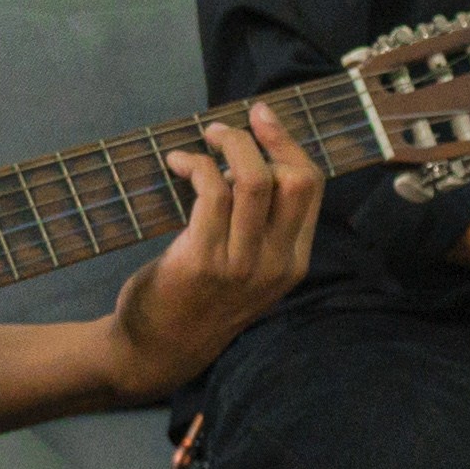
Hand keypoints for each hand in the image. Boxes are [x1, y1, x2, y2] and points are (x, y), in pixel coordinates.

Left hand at [97, 102, 324, 399]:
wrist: (158, 351)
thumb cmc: (200, 302)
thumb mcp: (250, 273)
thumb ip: (261, 228)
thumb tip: (249, 160)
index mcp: (294, 262)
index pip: (311, 188)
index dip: (288, 144)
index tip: (262, 117)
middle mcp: (275, 264)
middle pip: (291, 179)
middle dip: (261, 138)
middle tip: (227, 128)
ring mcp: (240, 265)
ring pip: (250, 180)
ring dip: (225, 146)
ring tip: (202, 140)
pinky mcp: (201, 261)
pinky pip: (210, 193)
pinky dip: (194, 165)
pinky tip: (177, 163)